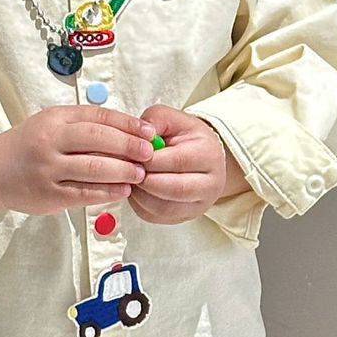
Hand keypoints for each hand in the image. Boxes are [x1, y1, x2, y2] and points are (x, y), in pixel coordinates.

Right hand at [0, 105, 157, 218]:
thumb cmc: (30, 144)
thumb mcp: (52, 123)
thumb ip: (85, 124)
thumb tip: (130, 130)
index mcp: (54, 119)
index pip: (98, 117)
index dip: (127, 124)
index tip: (148, 131)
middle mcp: (50, 141)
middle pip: (98, 140)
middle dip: (129, 146)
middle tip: (149, 153)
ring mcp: (48, 169)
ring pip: (93, 168)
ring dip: (123, 171)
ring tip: (141, 174)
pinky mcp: (48, 195)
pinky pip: (84, 193)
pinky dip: (107, 192)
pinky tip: (123, 191)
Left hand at [126, 105, 244, 225]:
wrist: (202, 158)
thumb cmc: (185, 137)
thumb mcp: (171, 119)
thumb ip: (154, 120)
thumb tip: (136, 137)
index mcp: (208, 155)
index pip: (176, 161)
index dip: (148, 160)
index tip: (130, 154)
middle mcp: (210, 184)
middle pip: (173, 189)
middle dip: (144, 180)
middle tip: (126, 169)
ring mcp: (199, 205)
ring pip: (163, 207)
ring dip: (139, 194)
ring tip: (130, 178)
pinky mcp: (183, 217)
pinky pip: (156, 216)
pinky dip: (139, 204)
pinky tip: (135, 188)